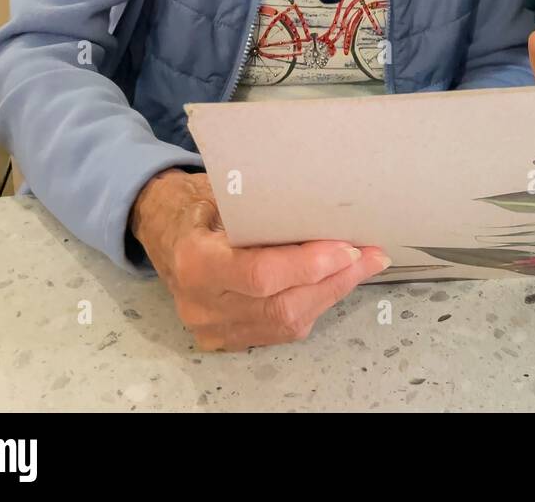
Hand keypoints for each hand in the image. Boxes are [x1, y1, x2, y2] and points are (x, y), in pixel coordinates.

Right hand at [130, 169, 389, 350]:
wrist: (163, 230)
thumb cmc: (199, 203)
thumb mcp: (223, 194)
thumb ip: (266, 209)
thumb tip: (330, 208)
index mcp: (195, 262)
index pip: (260, 274)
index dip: (310, 265)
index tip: (349, 247)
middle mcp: (201, 304)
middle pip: (282, 305)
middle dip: (335, 280)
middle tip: (371, 256)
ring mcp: (213, 329)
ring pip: (288, 322)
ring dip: (332, 293)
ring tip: (364, 266)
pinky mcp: (227, 339)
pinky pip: (282, 329)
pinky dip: (314, 305)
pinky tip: (335, 282)